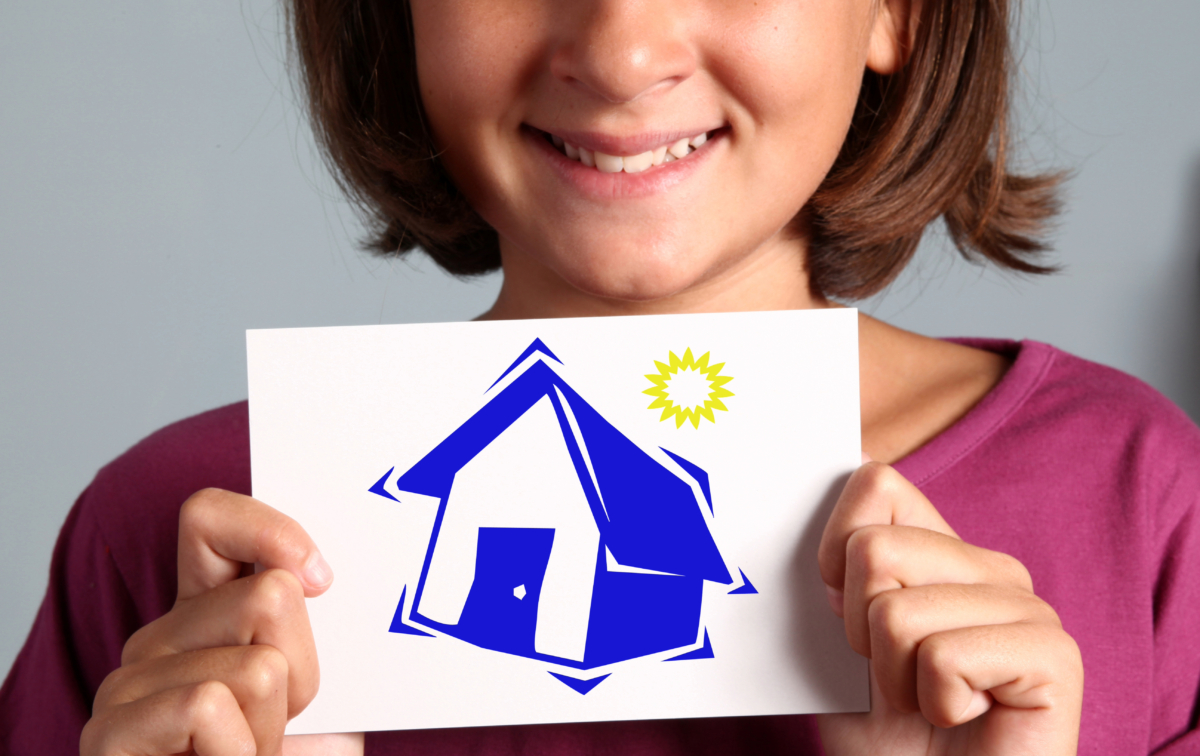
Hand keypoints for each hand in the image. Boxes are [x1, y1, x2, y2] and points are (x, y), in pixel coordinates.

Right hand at [81, 488, 363, 755]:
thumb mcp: (318, 680)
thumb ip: (306, 620)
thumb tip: (312, 573)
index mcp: (203, 612)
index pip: (209, 519)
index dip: (270, 531)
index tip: (323, 579)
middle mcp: (156, 639)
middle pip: (268, 597)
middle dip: (306, 670)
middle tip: (283, 722)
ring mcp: (126, 686)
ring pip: (256, 662)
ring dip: (278, 723)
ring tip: (253, 755)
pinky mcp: (110, 735)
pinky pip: (207, 703)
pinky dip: (242, 751)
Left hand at [816, 462, 1082, 754]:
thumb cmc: (890, 743)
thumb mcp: (837, 651)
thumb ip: (832, 580)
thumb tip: (830, 509)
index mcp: (944, 556)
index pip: (877, 486)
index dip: (834, 555)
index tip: (845, 616)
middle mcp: (992, 570)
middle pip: (874, 550)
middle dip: (861, 633)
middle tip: (898, 678)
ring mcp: (1029, 609)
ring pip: (898, 611)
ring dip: (896, 678)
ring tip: (933, 705)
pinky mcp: (1053, 655)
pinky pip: (944, 656)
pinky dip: (936, 703)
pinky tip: (965, 719)